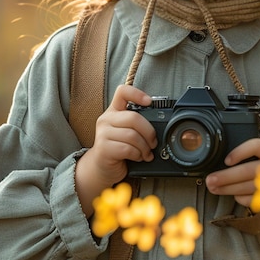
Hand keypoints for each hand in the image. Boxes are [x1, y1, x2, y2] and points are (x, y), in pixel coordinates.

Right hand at [75, 85, 156, 215]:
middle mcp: (106, 119)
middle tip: (153, 142)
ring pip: (132, 135)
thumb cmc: (117, 148)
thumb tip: (158, 124)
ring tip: (146, 152)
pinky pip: (127, 149)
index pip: (122, 92)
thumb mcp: (125, 131)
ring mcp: (103, 134)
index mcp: (113, 111)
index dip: (137, 94)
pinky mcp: (104, 148)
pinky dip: (137, 155)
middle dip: (149, 132)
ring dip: (144, 147)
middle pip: (134, 117)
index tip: (149, 102)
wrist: (101, 168)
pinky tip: (138, 157)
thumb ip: (136, 123)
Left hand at [205, 124, 259, 207]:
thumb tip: (241, 113)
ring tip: (213, 187)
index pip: (256, 146)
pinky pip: (254, 200)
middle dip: (227, 177)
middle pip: (249, 171)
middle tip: (210, 179)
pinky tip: (231, 194)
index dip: (240, 152)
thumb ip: (259, 129)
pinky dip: (241, 199)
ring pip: (249, 188)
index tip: (227, 159)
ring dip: (228, 189)